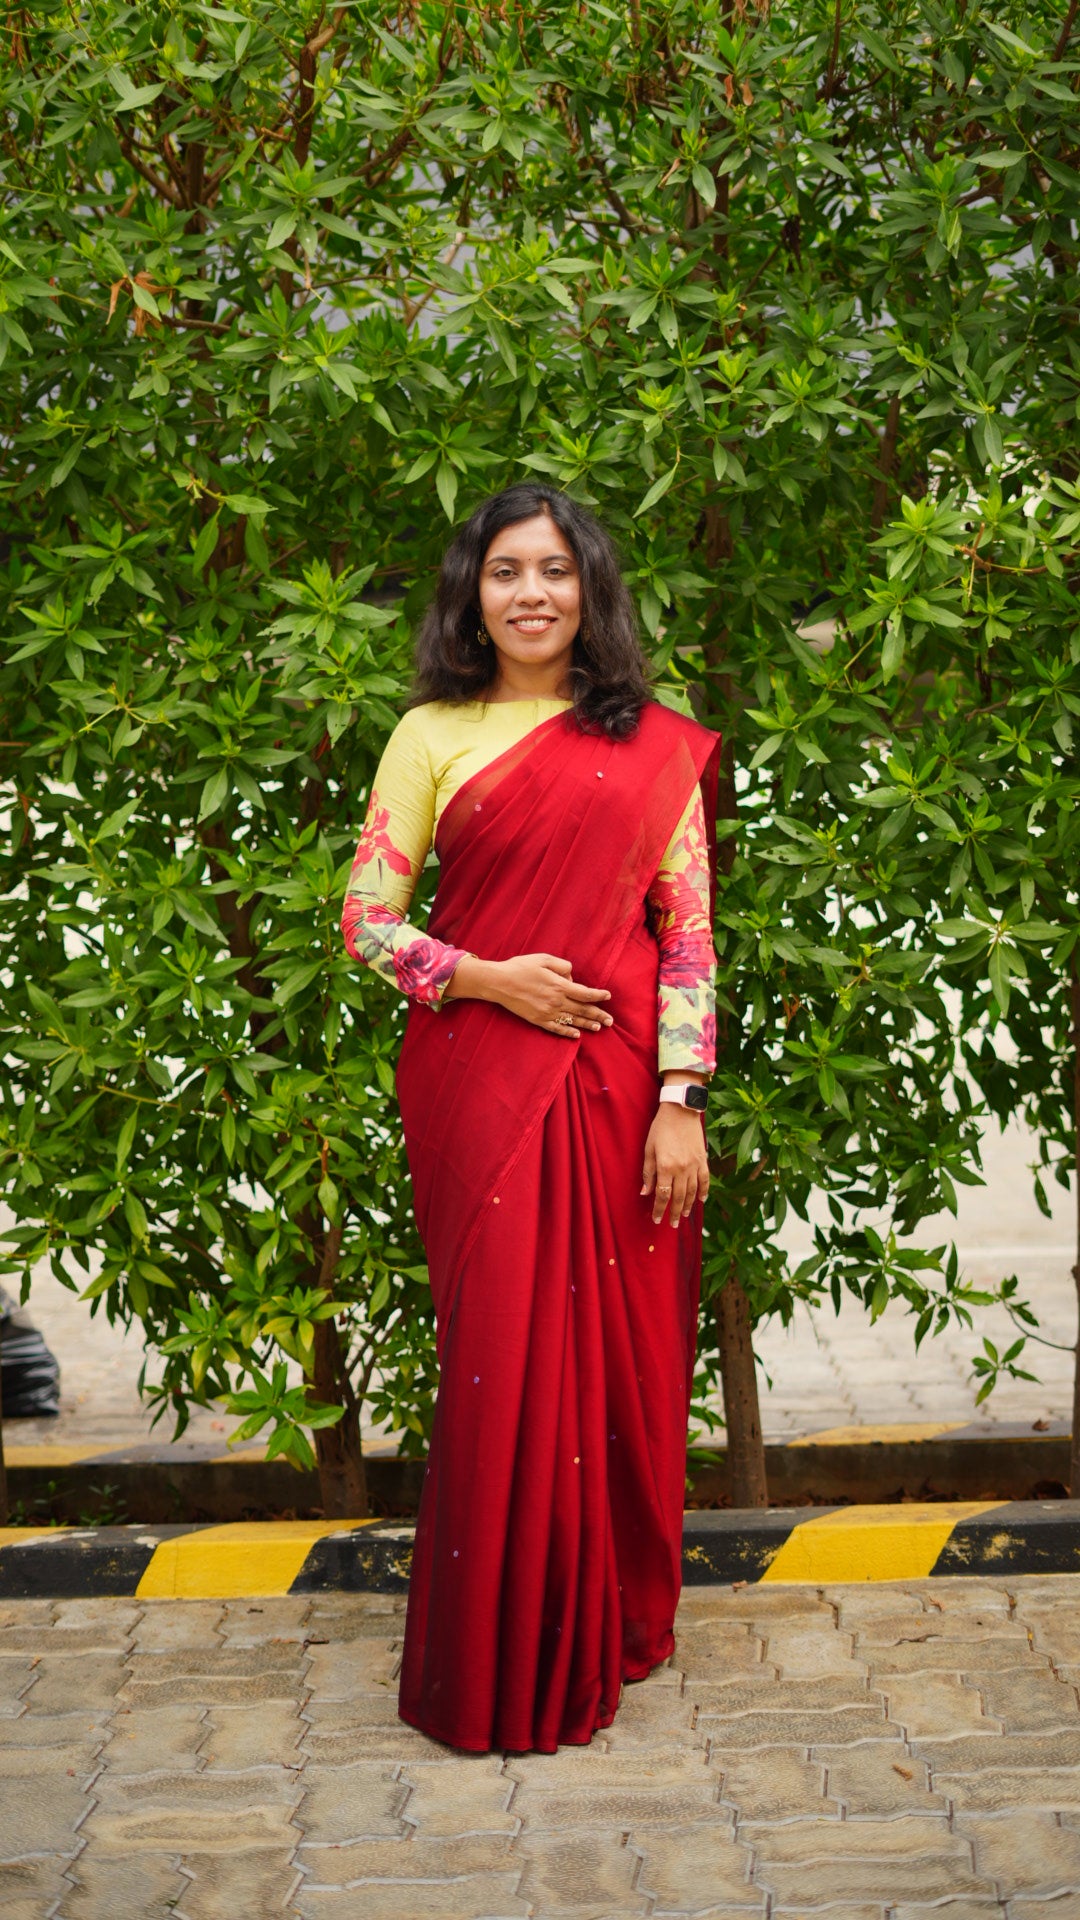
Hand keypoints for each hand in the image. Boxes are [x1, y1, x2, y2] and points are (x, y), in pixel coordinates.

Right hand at [448, 952, 612, 1039]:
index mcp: (559, 986)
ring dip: (588, 1024)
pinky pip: (557, 1028)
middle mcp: (556, 1002)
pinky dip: (568, 1032)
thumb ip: (563, 966)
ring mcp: (547, 1013)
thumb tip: (572, 977)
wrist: (499, 982)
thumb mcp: (544, 959)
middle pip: (583, 1010)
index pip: (585, 993)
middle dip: (599, 1014)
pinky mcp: (538, 1020)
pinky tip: (577, 1035)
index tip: (607, 996)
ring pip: (572, 1020)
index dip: (598, 996)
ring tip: (600, 1027)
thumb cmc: (521, 967)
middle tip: (611, 1020)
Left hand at [641, 1105, 709, 1226]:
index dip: (659, 1209)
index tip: (657, 1219)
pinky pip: (705, 1180)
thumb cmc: (660, 1128)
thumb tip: (645, 1192)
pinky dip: (704, 1191)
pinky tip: (701, 1200)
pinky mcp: (703, 1159)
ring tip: (685, 1216)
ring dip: (689, 1206)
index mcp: (666, 1167)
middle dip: (675, 1213)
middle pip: (679, 1197)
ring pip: (693, 1192)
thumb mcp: (649, 1149)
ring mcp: (694, 1165)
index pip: (662, 1195)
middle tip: (673, 1225)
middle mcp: (682, 1169)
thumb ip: (648, 1172)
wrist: (681, 1111)